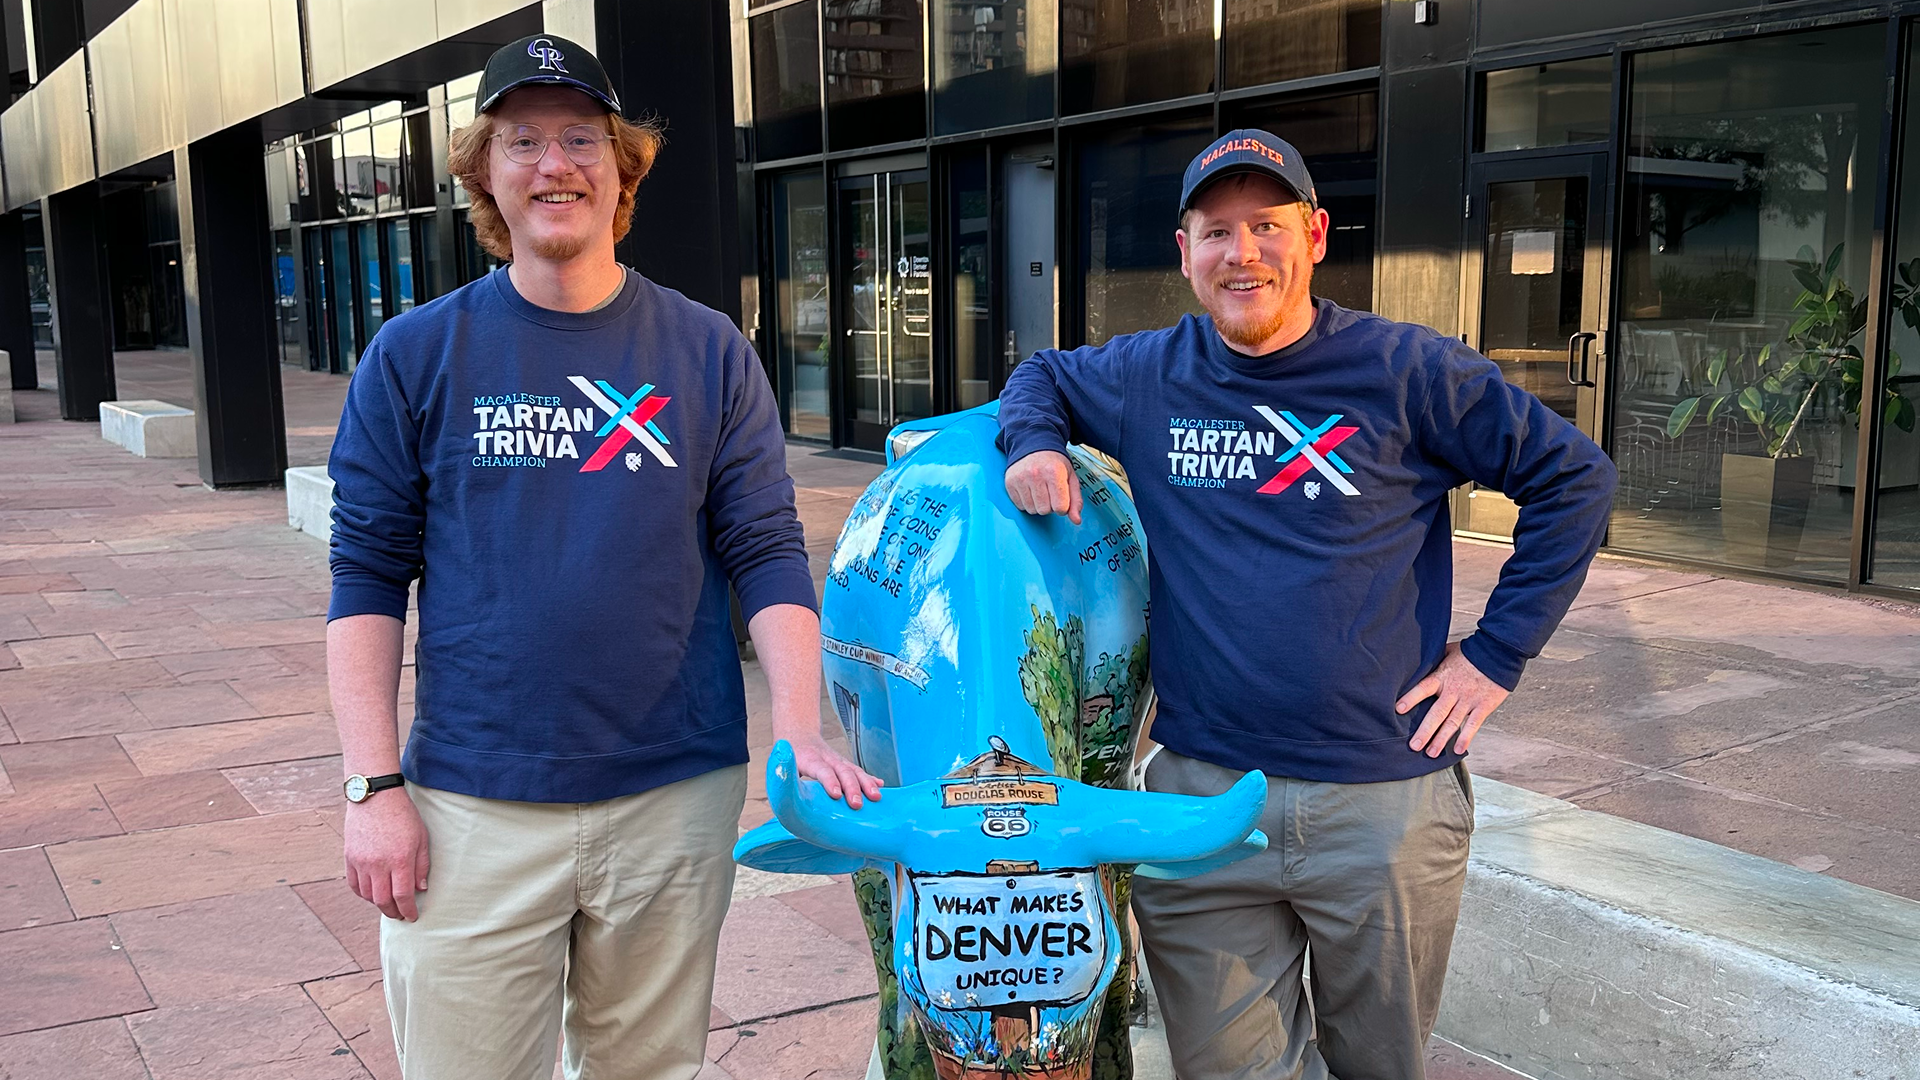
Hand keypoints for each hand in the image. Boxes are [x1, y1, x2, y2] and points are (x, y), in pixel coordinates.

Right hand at [344, 789, 429, 920]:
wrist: (376, 796)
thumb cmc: (403, 815)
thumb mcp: (421, 838)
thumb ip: (421, 865)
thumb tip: (420, 889)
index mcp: (400, 860)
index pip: (403, 896)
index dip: (408, 910)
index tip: (412, 916)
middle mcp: (379, 864)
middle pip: (383, 901)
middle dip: (393, 912)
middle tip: (400, 915)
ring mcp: (361, 862)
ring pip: (367, 895)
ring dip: (378, 904)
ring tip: (388, 904)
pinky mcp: (349, 857)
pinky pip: (354, 884)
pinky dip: (363, 893)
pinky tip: (371, 893)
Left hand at [789, 734, 883, 809]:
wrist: (797, 735)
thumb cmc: (786, 758)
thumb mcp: (779, 767)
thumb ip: (784, 779)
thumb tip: (787, 801)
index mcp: (808, 760)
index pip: (821, 770)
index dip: (830, 781)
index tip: (836, 794)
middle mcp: (826, 758)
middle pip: (842, 771)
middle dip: (852, 787)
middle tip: (857, 804)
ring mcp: (837, 760)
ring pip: (854, 770)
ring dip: (866, 783)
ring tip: (876, 796)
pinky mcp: (844, 764)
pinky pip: (859, 771)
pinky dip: (870, 778)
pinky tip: (879, 786)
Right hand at [1005, 450, 1081, 524]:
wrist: (1033, 445)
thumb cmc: (1053, 463)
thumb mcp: (1070, 478)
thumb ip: (1076, 500)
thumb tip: (1076, 520)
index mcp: (1054, 473)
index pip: (1060, 507)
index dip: (1062, 506)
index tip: (1060, 497)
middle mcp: (1036, 475)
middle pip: (1044, 511)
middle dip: (1049, 506)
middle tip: (1049, 492)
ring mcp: (1021, 479)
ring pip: (1031, 510)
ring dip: (1037, 505)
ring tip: (1039, 491)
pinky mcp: (1010, 483)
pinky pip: (1020, 506)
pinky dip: (1026, 502)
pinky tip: (1029, 490)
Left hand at [1398, 643, 1508, 757]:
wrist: (1498, 652)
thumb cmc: (1472, 652)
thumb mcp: (1448, 652)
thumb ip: (1434, 661)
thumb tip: (1418, 662)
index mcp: (1442, 677)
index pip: (1423, 688)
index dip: (1411, 698)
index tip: (1398, 709)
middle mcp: (1453, 691)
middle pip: (1436, 714)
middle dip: (1424, 731)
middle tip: (1414, 746)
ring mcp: (1468, 700)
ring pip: (1452, 723)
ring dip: (1441, 739)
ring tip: (1431, 753)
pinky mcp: (1483, 706)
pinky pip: (1473, 724)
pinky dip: (1466, 737)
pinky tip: (1458, 749)